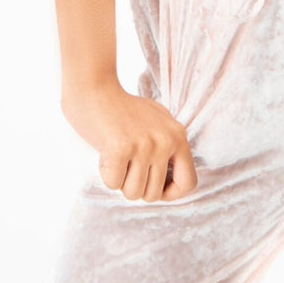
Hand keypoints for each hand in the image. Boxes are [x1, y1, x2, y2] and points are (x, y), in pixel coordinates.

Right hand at [61, 77, 198, 200]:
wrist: (94, 87)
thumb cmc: (121, 108)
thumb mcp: (156, 122)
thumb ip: (167, 146)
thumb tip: (171, 182)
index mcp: (178, 136)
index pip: (188, 182)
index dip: (170, 194)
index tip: (153, 188)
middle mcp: (165, 141)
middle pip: (154, 195)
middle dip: (136, 187)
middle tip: (125, 166)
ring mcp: (144, 145)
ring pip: (133, 193)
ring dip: (120, 181)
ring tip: (115, 157)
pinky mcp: (120, 148)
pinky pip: (113, 184)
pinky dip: (105, 174)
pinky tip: (104, 153)